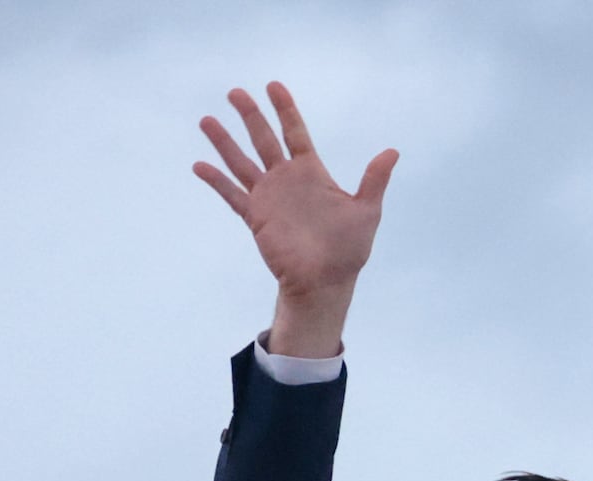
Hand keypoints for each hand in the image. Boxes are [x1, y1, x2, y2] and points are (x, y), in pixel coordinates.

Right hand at [192, 82, 395, 356]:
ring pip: (242, 162)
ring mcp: (269, 197)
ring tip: (206, 120)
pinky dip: (216, 181)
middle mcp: (287, 180)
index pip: (295, 133)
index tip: (272, 86)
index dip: (285, 109)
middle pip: (264, 139)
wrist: (325, 282)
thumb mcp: (366, 211)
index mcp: (311, 173)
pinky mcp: (256, 217)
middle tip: (235, 92)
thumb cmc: (349, 250)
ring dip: (224, 142)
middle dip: (250, 115)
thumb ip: (374, 180)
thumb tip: (392, 151)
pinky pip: (232, 194)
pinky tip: (199, 165)